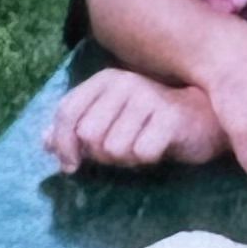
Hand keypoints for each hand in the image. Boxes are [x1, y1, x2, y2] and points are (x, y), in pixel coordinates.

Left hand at [43, 69, 226, 175]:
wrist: (204, 118)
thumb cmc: (151, 121)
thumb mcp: (110, 121)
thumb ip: (77, 129)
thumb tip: (43, 142)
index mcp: (104, 81)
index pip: (66, 112)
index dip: (62, 144)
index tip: (70, 166)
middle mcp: (123, 82)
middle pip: (89, 135)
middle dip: (101, 154)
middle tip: (122, 150)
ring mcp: (148, 97)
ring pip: (114, 148)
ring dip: (127, 159)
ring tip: (142, 147)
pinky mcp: (170, 116)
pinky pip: (141, 153)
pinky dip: (147, 159)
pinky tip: (160, 148)